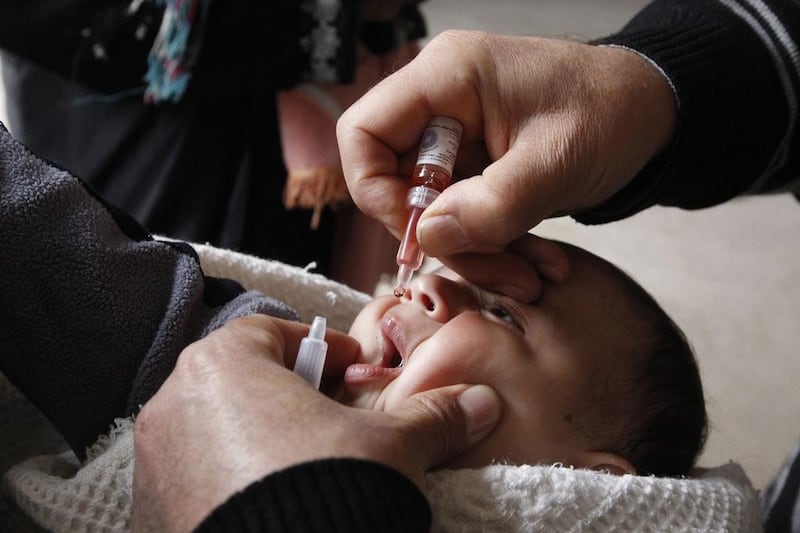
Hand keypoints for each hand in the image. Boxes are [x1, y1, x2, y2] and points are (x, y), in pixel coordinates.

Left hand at [132, 315, 500, 531]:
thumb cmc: (324, 491)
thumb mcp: (391, 447)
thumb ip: (433, 416)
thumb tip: (481, 403)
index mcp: (225, 364)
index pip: (272, 330)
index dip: (321, 346)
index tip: (353, 368)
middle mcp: (176, 404)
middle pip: (240, 378)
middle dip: (290, 392)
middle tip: (334, 418)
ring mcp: (155, 462)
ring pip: (214, 428)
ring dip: (256, 437)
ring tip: (305, 465)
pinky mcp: (152, 513)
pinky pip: (194, 479)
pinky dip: (230, 481)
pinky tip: (271, 503)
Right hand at [338, 31, 675, 296]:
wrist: (652, 113)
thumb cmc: (612, 113)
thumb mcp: (557, 163)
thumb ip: (493, 204)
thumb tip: (429, 237)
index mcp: (446, 78)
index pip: (363, 133)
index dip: (377, 190)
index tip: (423, 231)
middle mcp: (440, 103)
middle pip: (394, 181)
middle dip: (442, 236)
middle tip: (496, 269)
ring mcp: (457, 136)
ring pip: (430, 208)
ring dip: (474, 250)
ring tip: (528, 274)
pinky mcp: (476, 164)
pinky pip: (461, 214)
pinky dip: (491, 244)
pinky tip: (533, 259)